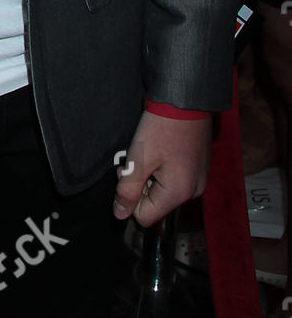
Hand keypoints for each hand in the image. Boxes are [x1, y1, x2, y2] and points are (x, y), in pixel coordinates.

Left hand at [112, 111, 210, 225]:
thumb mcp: (138, 159)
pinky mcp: (198, 168)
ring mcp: (198, 180)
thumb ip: (127, 190)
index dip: (130, 197)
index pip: (144, 216)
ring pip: (164, 190)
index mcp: (178, 194)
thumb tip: (119, 214)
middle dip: (140, 184)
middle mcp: (192, 192)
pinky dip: (164, 168)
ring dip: (151, 174)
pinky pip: (175, 179)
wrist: (186, 100)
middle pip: (155, 203)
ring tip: (149, 150)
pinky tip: (161, 148)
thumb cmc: (163, 126)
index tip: (128, 173)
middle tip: (137, 158)